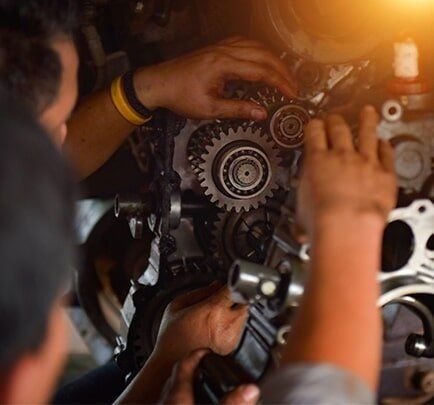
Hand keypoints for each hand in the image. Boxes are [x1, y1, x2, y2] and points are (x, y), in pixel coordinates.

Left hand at [134, 36, 296, 119]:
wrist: (158, 83)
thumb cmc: (179, 95)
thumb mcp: (209, 109)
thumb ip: (237, 109)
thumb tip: (260, 113)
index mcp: (223, 65)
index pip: (261, 71)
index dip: (280, 83)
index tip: (291, 93)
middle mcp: (224, 51)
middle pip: (263, 55)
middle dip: (282, 70)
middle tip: (293, 85)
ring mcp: (220, 47)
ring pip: (255, 46)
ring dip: (272, 58)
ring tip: (283, 73)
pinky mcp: (216, 48)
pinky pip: (243, 43)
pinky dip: (258, 50)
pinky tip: (262, 58)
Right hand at [151, 284, 247, 369]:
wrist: (170, 362)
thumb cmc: (171, 336)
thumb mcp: (178, 305)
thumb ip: (201, 291)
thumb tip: (217, 285)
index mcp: (213, 310)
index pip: (235, 289)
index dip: (234, 283)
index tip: (231, 282)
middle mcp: (226, 324)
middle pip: (244, 302)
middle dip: (236, 299)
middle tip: (222, 301)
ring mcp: (231, 338)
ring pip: (244, 316)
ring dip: (235, 312)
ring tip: (216, 317)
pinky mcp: (232, 347)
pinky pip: (239, 329)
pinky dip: (232, 326)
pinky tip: (216, 328)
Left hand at [159, 349, 259, 404]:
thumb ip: (231, 402)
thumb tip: (251, 389)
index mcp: (177, 394)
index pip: (185, 362)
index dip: (198, 354)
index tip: (208, 350)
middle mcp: (166, 400)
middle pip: (178, 375)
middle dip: (194, 369)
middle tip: (208, 366)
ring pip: (173, 391)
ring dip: (187, 386)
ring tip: (202, 387)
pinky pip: (172, 402)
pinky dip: (182, 400)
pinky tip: (193, 403)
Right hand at [297, 106, 396, 237]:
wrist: (346, 226)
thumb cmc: (321, 220)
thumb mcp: (301, 210)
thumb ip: (304, 210)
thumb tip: (300, 225)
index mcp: (316, 161)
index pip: (314, 133)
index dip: (314, 126)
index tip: (315, 125)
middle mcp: (341, 156)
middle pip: (338, 129)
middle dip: (335, 121)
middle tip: (334, 119)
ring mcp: (365, 163)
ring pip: (367, 133)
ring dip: (367, 120)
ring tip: (367, 112)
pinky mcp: (385, 174)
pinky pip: (387, 154)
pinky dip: (386, 146)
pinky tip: (385, 142)